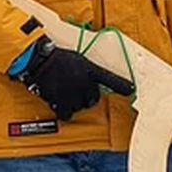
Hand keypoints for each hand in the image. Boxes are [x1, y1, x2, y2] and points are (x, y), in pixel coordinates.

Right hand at [16, 38, 133, 120]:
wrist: (40, 61)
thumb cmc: (56, 57)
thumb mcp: (78, 60)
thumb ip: (87, 70)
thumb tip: (88, 80)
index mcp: (90, 70)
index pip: (111, 79)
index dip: (122, 86)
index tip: (131, 90)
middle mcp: (85, 83)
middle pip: (94, 99)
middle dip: (88, 98)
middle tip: (78, 93)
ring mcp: (73, 93)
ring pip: (80, 107)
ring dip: (75, 104)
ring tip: (67, 97)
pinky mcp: (61, 102)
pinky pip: (67, 114)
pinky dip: (65, 112)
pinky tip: (62, 107)